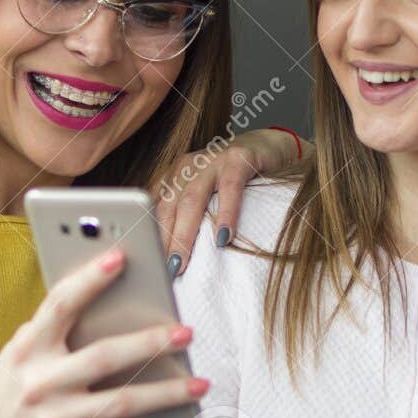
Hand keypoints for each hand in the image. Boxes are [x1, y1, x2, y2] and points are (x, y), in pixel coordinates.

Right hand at [0, 246, 208, 417]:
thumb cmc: (20, 389)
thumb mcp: (23, 356)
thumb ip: (57, 333)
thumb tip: (121, 307)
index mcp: (26, 349)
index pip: (59, 306)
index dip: (89, 280)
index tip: (121, 257)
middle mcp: (38, 383)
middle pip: (103, 357)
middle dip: (150, 344)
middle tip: (187, 333)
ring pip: (122, 403)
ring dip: (167, 394)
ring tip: (201, 385)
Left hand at [155, 127, 308, 277]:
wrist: (270, 145)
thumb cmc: (237, 179)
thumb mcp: (209, 196)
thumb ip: (192, 216)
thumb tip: (177, 257)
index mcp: (176, 176)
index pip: (156, 209)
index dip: (150, 237)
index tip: (148, 264)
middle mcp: (188, 166)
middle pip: (169, 207)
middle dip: (163, 241)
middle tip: (162, 271)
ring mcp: (211, 160)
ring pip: (192, 199)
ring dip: (185, 234)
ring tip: (182, 262)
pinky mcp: (238, 158)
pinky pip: (229, 188)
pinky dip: (226, 214)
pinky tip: (224, 237)